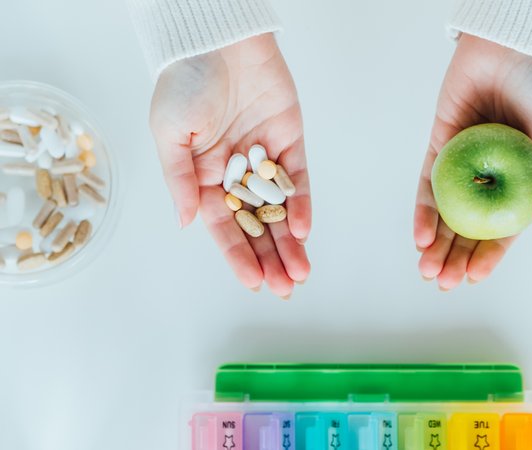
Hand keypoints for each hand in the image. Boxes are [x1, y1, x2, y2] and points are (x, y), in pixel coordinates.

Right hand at [150, 33, 309, 296]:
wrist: (218, 40)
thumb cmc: (183, 83)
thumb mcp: (170, 134)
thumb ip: (180, 180)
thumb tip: (184, 224)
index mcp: (203, 177)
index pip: (223, 227)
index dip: (237, 255)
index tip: (253, 282)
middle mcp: (236, 173)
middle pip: (256, 225)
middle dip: (270, 258)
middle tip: (286, 288)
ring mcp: (264, 159)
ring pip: (280, 209)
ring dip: (290, 241)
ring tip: (300, 272)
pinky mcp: (289, 140)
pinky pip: (298, 178)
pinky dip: (302, 203)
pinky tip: (303, 229)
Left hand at [414, 34, 531, 289]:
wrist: (515, 48)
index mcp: (520, 179)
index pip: (501, 227)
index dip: (488, 256)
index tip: (474, 278)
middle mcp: (489, 175)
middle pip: (468, 225)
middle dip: (454, 257)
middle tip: (442, 284)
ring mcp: (462, 161)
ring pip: (445, 211)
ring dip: (436, 243)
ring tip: (427, 270)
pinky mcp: (439, 142)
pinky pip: (428, 182)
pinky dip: (423, 209)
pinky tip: (420, 235)